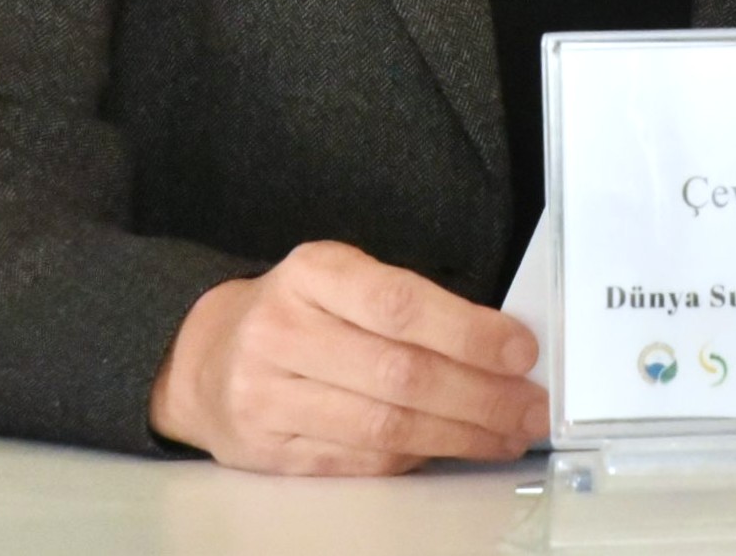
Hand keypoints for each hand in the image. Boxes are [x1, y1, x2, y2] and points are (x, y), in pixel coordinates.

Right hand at [151, 240, 548, 473]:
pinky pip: (362, 461)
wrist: (205, 357)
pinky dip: (418, 457)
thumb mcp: (338, 280)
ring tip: (507, 433)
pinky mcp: (272, 451)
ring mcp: (271, 397)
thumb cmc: (296, 312)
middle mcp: (283, 333)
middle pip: (398, 374)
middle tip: (529, 406)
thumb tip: (499, 346)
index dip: (467, 331)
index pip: (397, 304)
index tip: (520, 350)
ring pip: (384, 427)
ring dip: (460, 435)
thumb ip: (406, 304)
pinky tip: (455, 448)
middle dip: (479, 395)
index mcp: (310, 274)